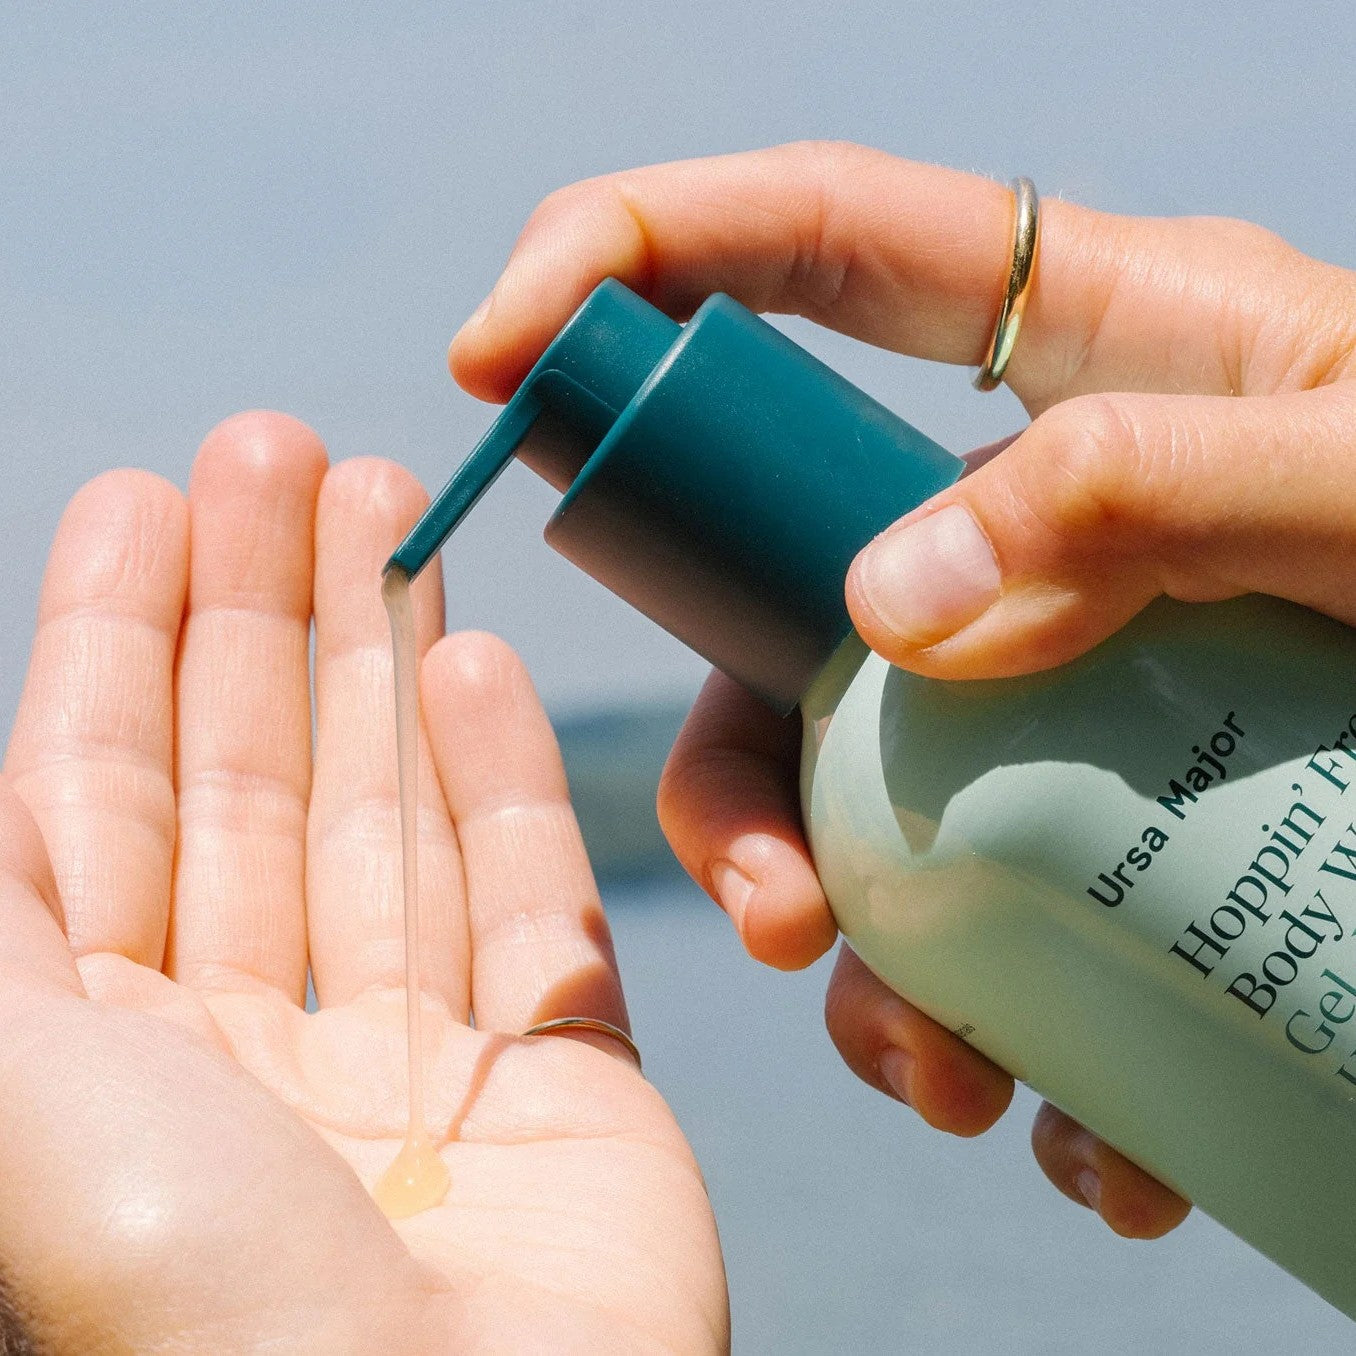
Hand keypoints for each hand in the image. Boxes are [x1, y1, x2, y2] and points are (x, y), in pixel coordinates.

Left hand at [0, 413, 727, 1353]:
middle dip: (259, 610)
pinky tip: (469, 658)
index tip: (150, 494)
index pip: (93, 800)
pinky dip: (499, 776)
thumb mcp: (13, 1082)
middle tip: (287, 448)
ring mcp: (410, 1071)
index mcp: (93, 1063)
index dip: (117, 637)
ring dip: (378, 655)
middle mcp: (242, 1058)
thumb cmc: (191, 1310)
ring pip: (385, 815)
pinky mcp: (559, 1084)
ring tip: (387, 504)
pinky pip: (522, 900)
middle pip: (247, 783)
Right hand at [448, 141, 1355, 1239]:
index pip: (802, 246)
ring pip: (854, 786)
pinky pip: (973, 900)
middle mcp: (1030, 517)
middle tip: (774, 912)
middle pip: (773, 595)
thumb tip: (889, 597)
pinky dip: (997, 1033)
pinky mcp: (1097, 799)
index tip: (494, 347)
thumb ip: (1151, 483)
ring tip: (949, 1078)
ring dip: (856, 948)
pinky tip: (1083, 1136)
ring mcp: (1051, 667)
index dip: (629, 259)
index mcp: (1087, 349)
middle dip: (730, 768)